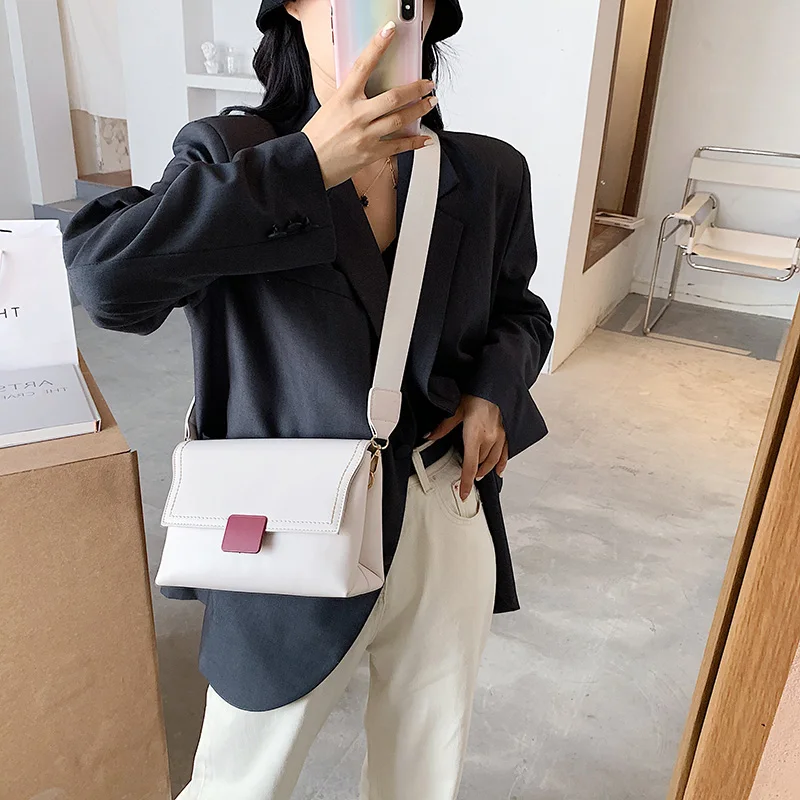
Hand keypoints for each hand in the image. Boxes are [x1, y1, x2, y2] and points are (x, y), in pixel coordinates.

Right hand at [302, 21, 436, 189]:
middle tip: (428, 84)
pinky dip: (414, 142)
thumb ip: (350, 97)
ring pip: (400, 119)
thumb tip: (367, 89)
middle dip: (416, 89)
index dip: (377, 46)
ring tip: (429, 104)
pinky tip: (424, 138)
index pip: (363, 66)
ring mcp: (366, 135)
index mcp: (344, 98)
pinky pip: (398, 146)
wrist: (309, 163)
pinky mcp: (371, 153)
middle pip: (393, 97)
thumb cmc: (318, 136)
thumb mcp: (330, 107)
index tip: (389, 32)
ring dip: (419, 110)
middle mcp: (357, 115)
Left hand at [427, 396, 508, 500]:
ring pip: (492, 461)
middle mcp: (489, 438)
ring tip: (479, 476)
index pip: (470, 465)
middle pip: (480, 464)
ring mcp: (500, 437)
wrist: (495, 385)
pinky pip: (505, 453)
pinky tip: (499, 470)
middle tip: (466, 481)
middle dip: (473, 474)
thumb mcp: (456, 409)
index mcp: (475, 434)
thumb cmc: (477, 394)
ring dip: (485, 470)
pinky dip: (501, 463)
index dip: (467, 482)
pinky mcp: (506, 433)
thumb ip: (443, 427)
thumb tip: (429, 436)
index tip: (464, 493)